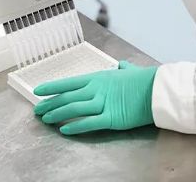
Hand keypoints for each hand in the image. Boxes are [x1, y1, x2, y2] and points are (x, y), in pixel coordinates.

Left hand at [33, 61, 157, 134]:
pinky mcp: (111, 119)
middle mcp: (96, 89)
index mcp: (98, 77)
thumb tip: (122, 65)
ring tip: (46, 119)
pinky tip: (64, 129)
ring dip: (57, 114)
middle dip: (50, 104)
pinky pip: (88, 123)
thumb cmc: (143, 80)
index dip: (52, 87)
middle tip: (38, 110)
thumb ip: (122, 69)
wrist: (157, 90)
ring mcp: (103, 104)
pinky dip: (75, 126)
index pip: (69, 82)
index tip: (38, 91)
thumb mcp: (129, 70)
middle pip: (67, 97)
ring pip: (73, 108)